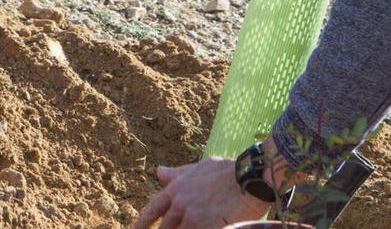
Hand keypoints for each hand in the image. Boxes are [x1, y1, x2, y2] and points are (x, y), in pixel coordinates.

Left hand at [131, 158, 269, 228]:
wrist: (249, 178)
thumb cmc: (227, 171)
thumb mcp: (198, 168)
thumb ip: (177, 174)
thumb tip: (158, 171)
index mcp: (175, 188)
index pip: (151, 210)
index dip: (140, 223)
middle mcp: (180, 204)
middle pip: (164, 228)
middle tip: (169, 228)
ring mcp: (192, 218)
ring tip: (194, 225)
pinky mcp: (206, 228)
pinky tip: (207, 228)